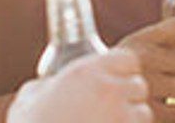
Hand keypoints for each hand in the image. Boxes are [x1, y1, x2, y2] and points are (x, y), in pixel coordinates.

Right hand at [7, 50, 152, 122]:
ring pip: (143, 113)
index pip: (128, 58)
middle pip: (140, 85)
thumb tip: (50, 85)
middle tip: (111, 102)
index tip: (112, 75)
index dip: (122, 66)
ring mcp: (121, 120)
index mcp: (87, 72)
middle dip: (128, 93)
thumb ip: (48, 84)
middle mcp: (109, 92)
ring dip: (131, 117)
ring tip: (109, 121)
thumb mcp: (30, 96)